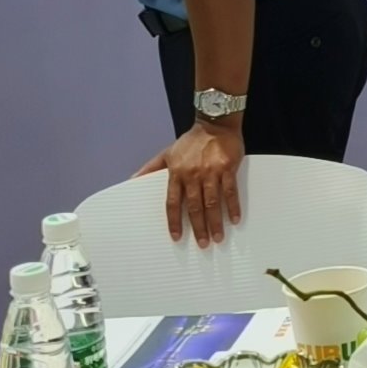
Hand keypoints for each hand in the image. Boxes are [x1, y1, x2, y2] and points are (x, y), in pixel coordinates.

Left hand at [141, 118, 246, 247]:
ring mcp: (211, 171)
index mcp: (176, 172)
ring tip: (217, 238)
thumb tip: (132, 181)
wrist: (215, 123)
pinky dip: (232, 207)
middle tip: (202, 244)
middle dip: (198, 227)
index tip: (176, 237)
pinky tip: (234, 219)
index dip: (174, 221)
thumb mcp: (167, 152)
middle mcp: (192, 174)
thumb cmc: (191, 140)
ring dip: (214, 222)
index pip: (172, 202)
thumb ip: (150, 168)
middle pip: (193, 206)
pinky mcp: (227, 167)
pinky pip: (230, 191)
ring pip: (212, 202)